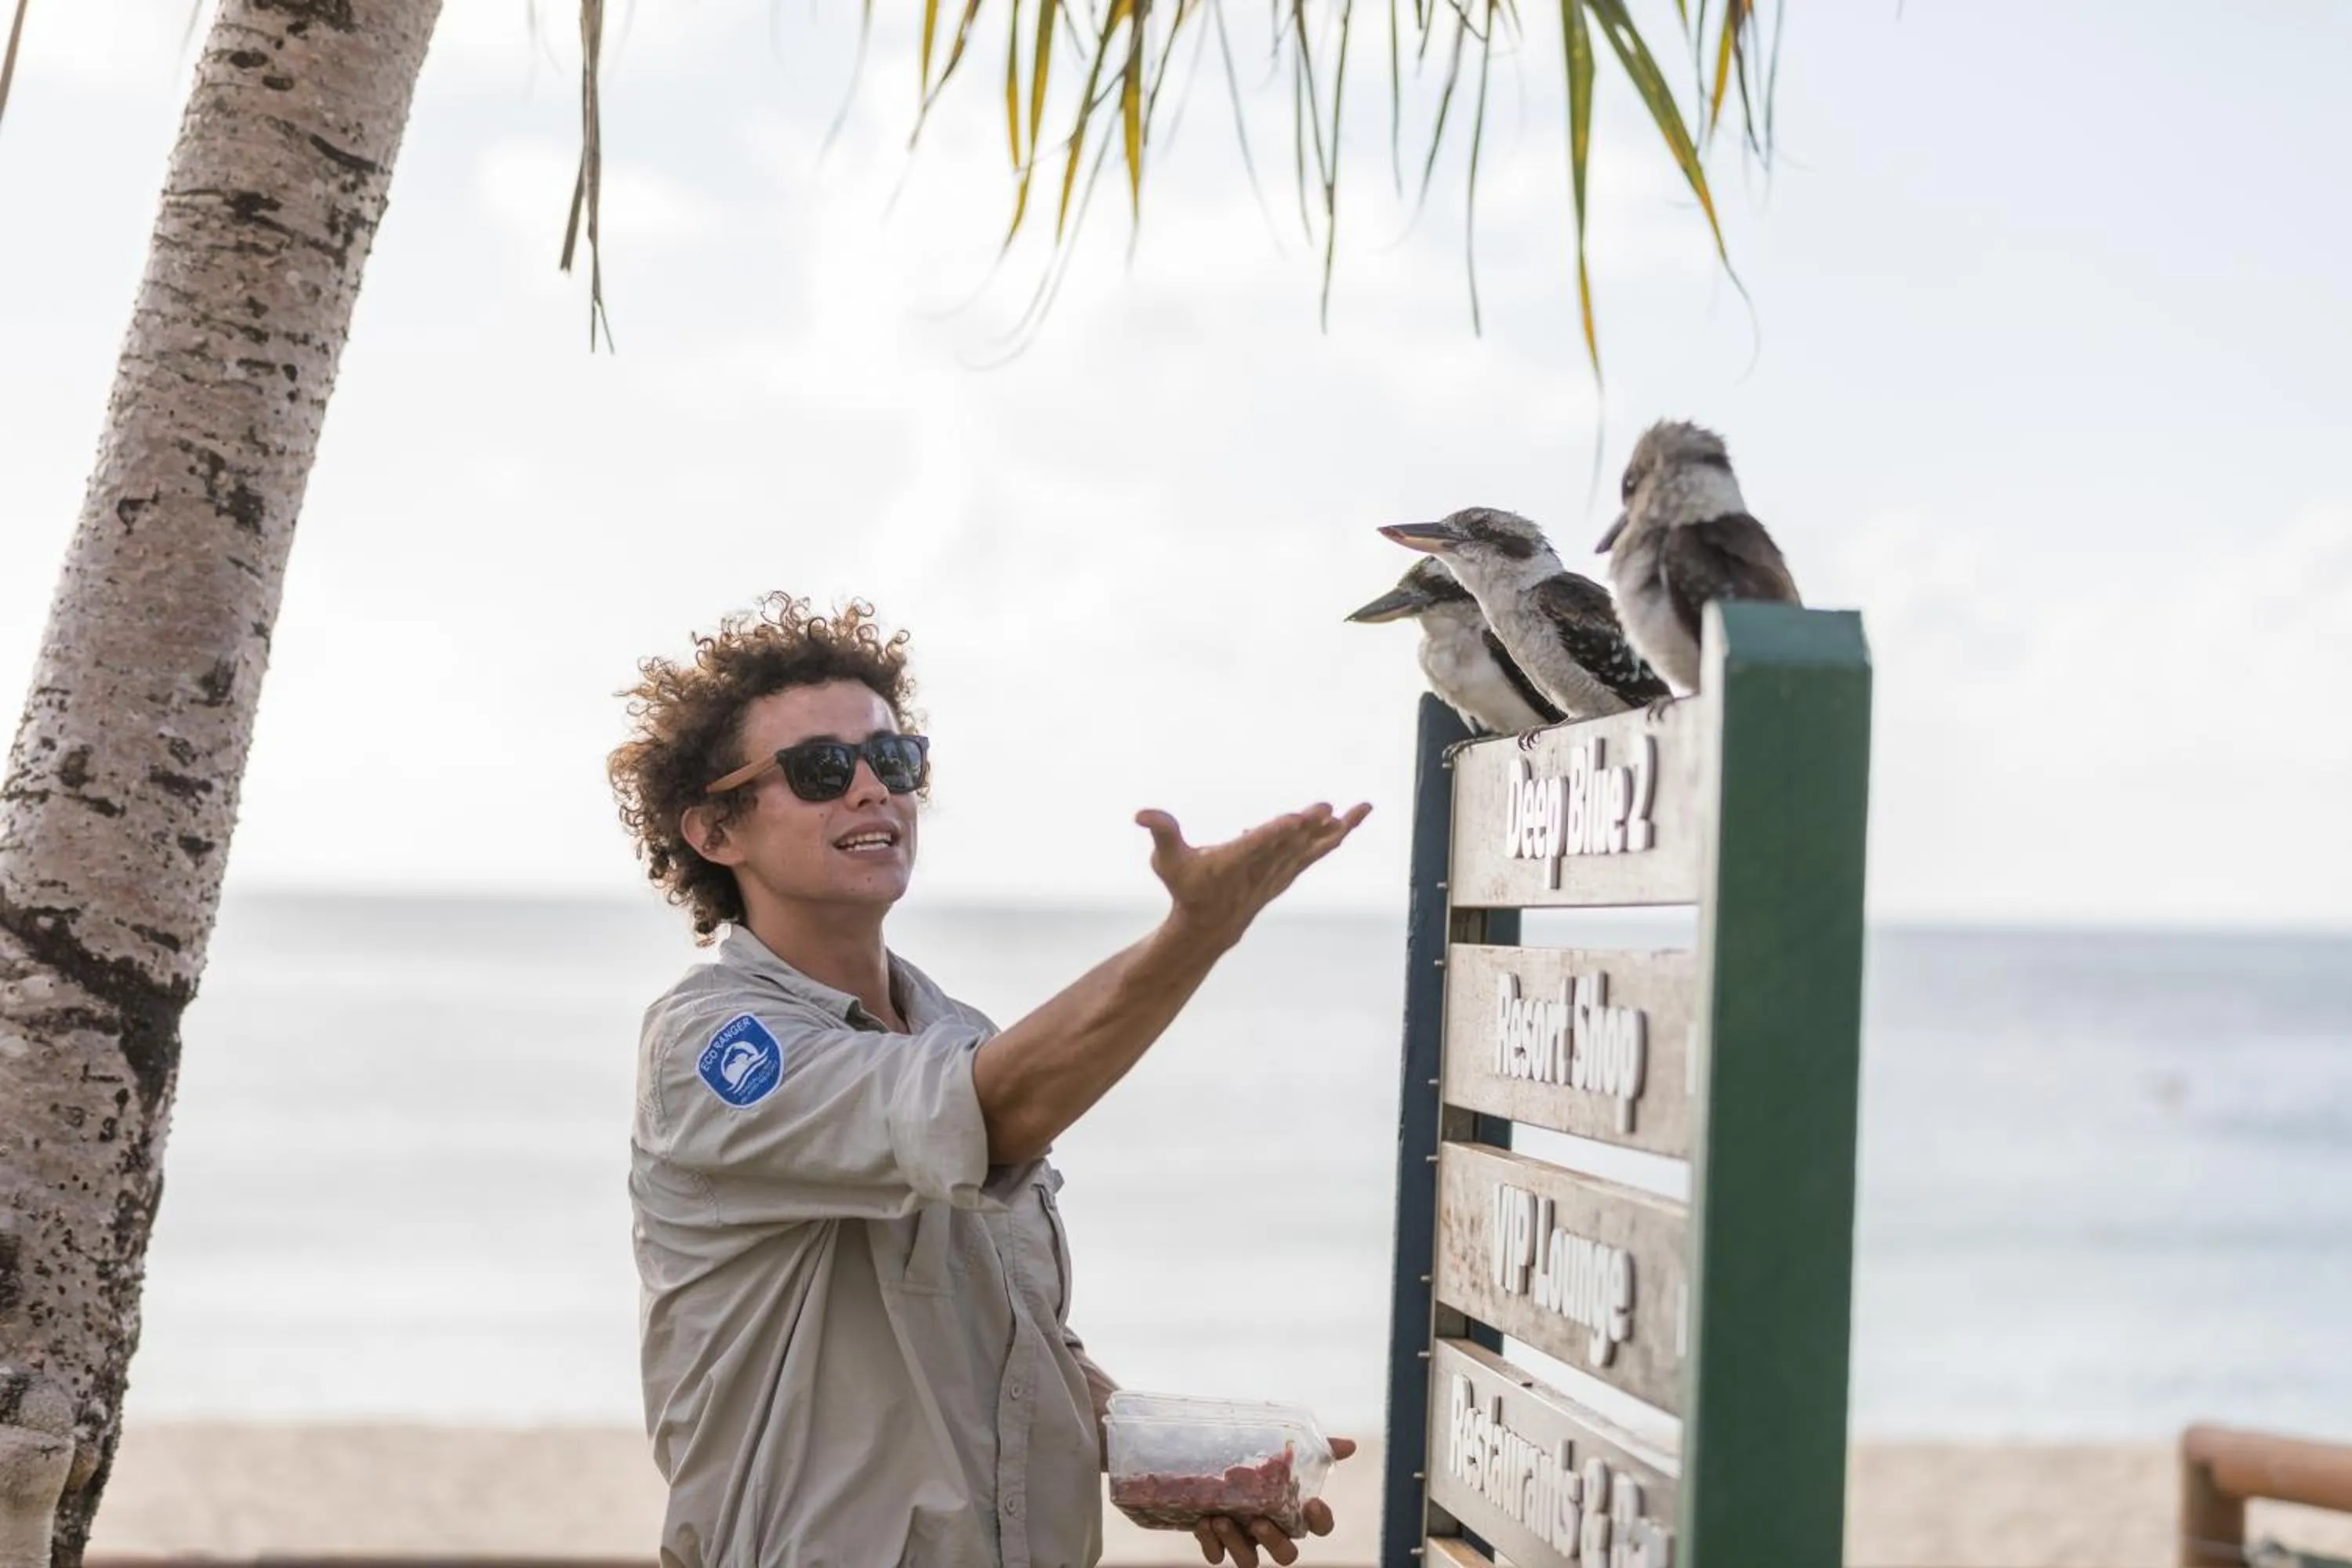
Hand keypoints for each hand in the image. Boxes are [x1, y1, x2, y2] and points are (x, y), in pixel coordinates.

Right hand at [1137, 802, 1371, 952]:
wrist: (1211, 925)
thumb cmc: (1187, 887)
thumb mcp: (1168, 861)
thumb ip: (1162, 832)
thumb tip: (1141, 814)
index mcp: (1233, 863)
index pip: (1257, 846)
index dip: (1276, 832)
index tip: (1296, 819)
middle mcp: (1261, 868)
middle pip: (1289, 844)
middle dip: (1308, 826)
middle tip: (1327, 807)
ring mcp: (1278, 871)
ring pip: (1311, 847)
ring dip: (1336, 828)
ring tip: (1361, 809)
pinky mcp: (1288, 871)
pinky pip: (1316, 852)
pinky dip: (1333, 837)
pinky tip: (1351, 821)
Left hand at [1191, 1437, 1357, 1567]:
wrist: (1214, 1465)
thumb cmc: (1259, 1463)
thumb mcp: (1284, 1450)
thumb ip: (1317, 1449)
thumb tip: (1350, 1445)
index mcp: (1294, 1513)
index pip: (1320, 1527)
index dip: (1321, 1520)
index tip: (1312, 1503)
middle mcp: (1273, 1532)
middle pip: (1286, 1555)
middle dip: (1273, 1541)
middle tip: (1257, 1521)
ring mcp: (1246, 1542)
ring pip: (1250, 1562)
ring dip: (1236, 1543)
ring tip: (1220, 1518)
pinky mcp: (1219, 1544)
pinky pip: (1217, 1556)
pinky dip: (1211, 1543)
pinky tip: (1204, 1522)